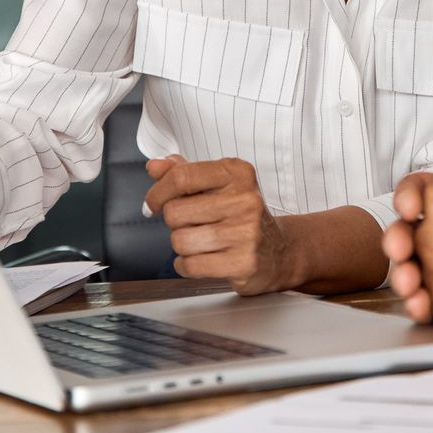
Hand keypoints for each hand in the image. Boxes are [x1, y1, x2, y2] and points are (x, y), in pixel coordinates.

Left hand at [145, 155, 298, 294]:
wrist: (279, 251)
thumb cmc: (241, 216)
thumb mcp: (217, 185)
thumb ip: (184, 172)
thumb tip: (154, 166)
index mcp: (237, 173)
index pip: (181, 176)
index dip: (157, 192)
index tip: (153, 203)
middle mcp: (245, 199)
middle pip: (175, 212)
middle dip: (175, 223)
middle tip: (193, 224)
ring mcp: (246, 232)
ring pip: (180, 240)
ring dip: (182, 246)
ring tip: (201, 242)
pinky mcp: (244, 262)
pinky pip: (191, 265)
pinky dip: (187, 266)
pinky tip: (202, 259)